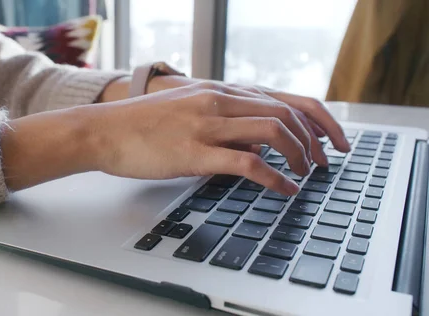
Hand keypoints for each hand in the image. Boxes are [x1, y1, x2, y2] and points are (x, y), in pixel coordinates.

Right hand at [2, 82, 348, 194]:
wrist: (103, 130)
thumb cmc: (142, 124)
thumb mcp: (189, 110)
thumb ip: (224, 120)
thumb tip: (257, 144)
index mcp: (220, 91)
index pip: (284, 97)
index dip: (318, 118)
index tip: (332, 138)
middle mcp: (219, 101)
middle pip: (288, 111)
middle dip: (318, 138)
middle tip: (326, 161)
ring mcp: (207, 125)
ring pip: (273, 131)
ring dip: (300, 155)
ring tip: (307, 174)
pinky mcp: (194, 152)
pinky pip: (246, 163)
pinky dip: (274, 178)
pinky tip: (283, 190)